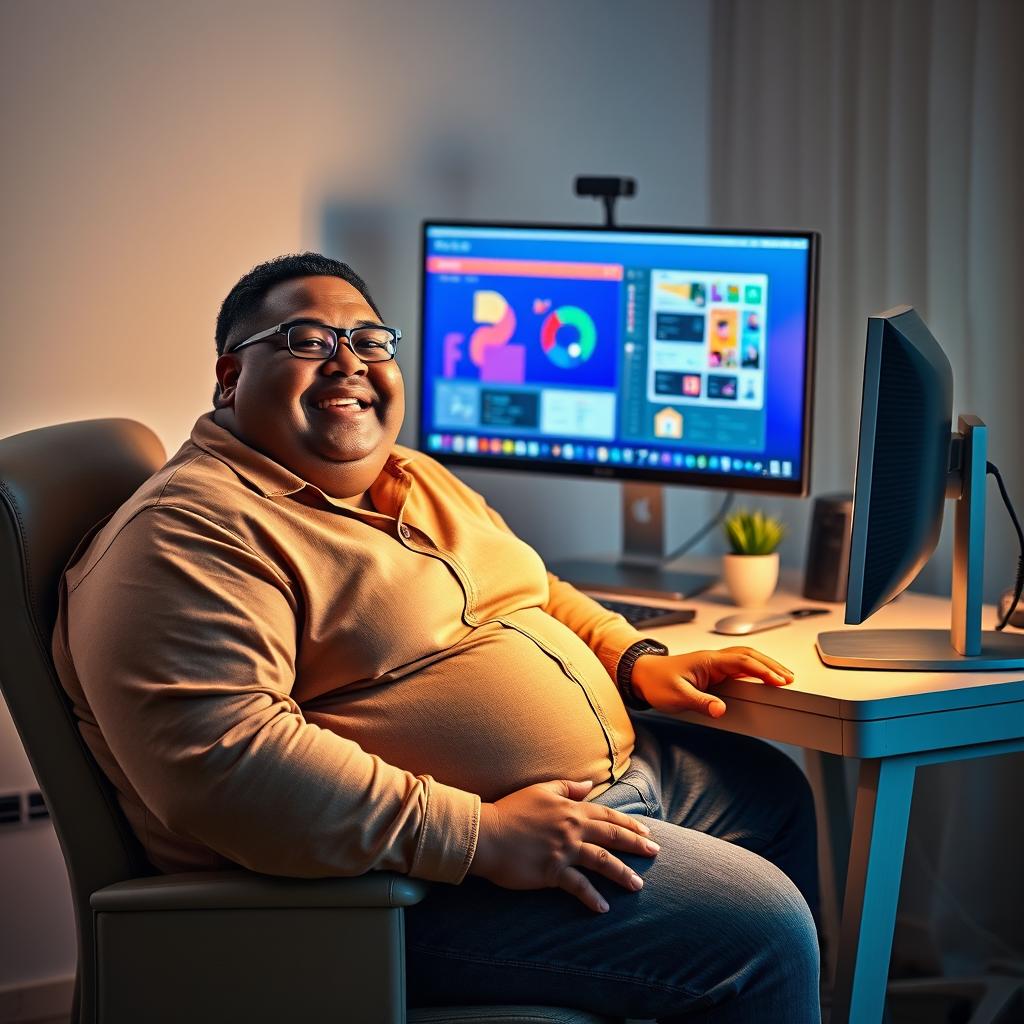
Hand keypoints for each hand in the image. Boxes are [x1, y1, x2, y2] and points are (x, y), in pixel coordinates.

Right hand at [468, 778, 658, 912]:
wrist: (486, 833)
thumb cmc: (510, 810)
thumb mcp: (540, 790)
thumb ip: (567, 787)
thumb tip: (589, 785)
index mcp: (570, 809)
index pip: (607, 816)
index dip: (629, 824)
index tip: (646, 832)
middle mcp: (572, 828)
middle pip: (612, 837)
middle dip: (637, 844)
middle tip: (655, 853)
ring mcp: (564, 850)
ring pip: (602, 861)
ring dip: (622, 874)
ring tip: (638, 885)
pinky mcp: (552, 871)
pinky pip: (578, 886)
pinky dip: (592, 897)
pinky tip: (604, 907)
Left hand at [631, 646, 793, 717]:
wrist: (640, 675)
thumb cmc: (655, 682)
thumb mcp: (676, 696)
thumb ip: (700, 702)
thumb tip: (720, 709)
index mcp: (707, 660)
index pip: (742, 661)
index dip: (762, 670)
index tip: (778, 680)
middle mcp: (713, 659)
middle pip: (749, 655)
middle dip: (771, 665)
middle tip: (789, 678)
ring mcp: (712, 663)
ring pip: (745, 658)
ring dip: (764, 665)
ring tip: (782, 677)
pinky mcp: (711, 670)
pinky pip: (737, 666)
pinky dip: (753, 669)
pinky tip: (761, 676)